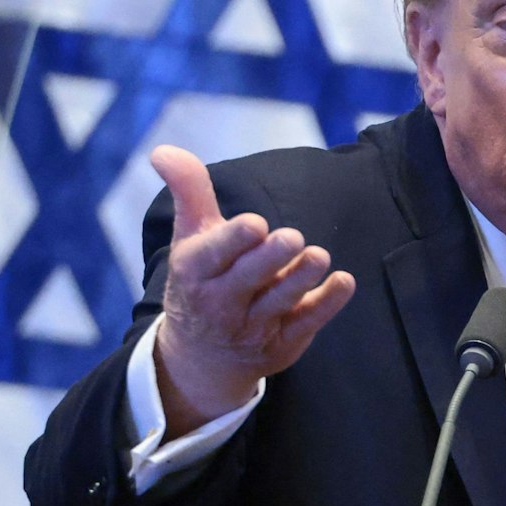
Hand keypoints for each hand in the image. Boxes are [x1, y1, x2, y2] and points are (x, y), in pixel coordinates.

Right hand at [148, 145, 355, 435]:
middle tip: (293, 237)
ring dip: (301, 279)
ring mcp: (253, 327)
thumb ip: (188, 191)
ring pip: (280, 301)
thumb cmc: (201, 279)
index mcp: (195, 271)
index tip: (255, 225)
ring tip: (319, 257)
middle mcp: (222, 303)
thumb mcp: (190, 236)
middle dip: (270, 259)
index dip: (233, 241)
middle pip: (249, 278)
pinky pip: (307, 323)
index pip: (213, 255)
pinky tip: (343, 282)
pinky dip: (327, 304)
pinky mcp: (282, 343)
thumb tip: (162, 149)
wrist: (202, 356)